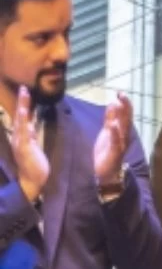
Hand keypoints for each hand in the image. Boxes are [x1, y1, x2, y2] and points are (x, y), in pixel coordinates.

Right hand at [9, 87, 48, 202]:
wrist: (32, 181)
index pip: (24, 118)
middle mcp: (19, 137)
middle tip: (24, 88)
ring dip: (23, 108)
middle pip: (21, 117)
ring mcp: (20, 143)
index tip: (27, 92)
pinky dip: (23, 123)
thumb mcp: (33, 147)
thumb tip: (29, 125)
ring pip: (21, 123)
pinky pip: (23, 134)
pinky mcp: (24, 149)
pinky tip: (24, 114)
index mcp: (22, 136)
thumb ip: (30, 136)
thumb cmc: (34, 165)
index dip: (25, 105)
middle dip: (23, 102)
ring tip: (24, 95)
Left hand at [92, 92, 131, 186]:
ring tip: (119, 105)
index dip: (124, 104)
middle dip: (125, 108)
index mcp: (121, 132)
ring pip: (123, 130)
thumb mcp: (106, 132)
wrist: (104, 175)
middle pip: (126, 121)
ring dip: (122, 117)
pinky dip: (115, 134)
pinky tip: (113, 126)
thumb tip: (113, 102)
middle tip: (122, 95)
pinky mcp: (114, 154)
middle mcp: (123, 138)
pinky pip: (115, 143)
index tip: (120, 93)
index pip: (124, 116)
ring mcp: (120, 146)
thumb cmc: (105, 153)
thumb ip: (110, 118)